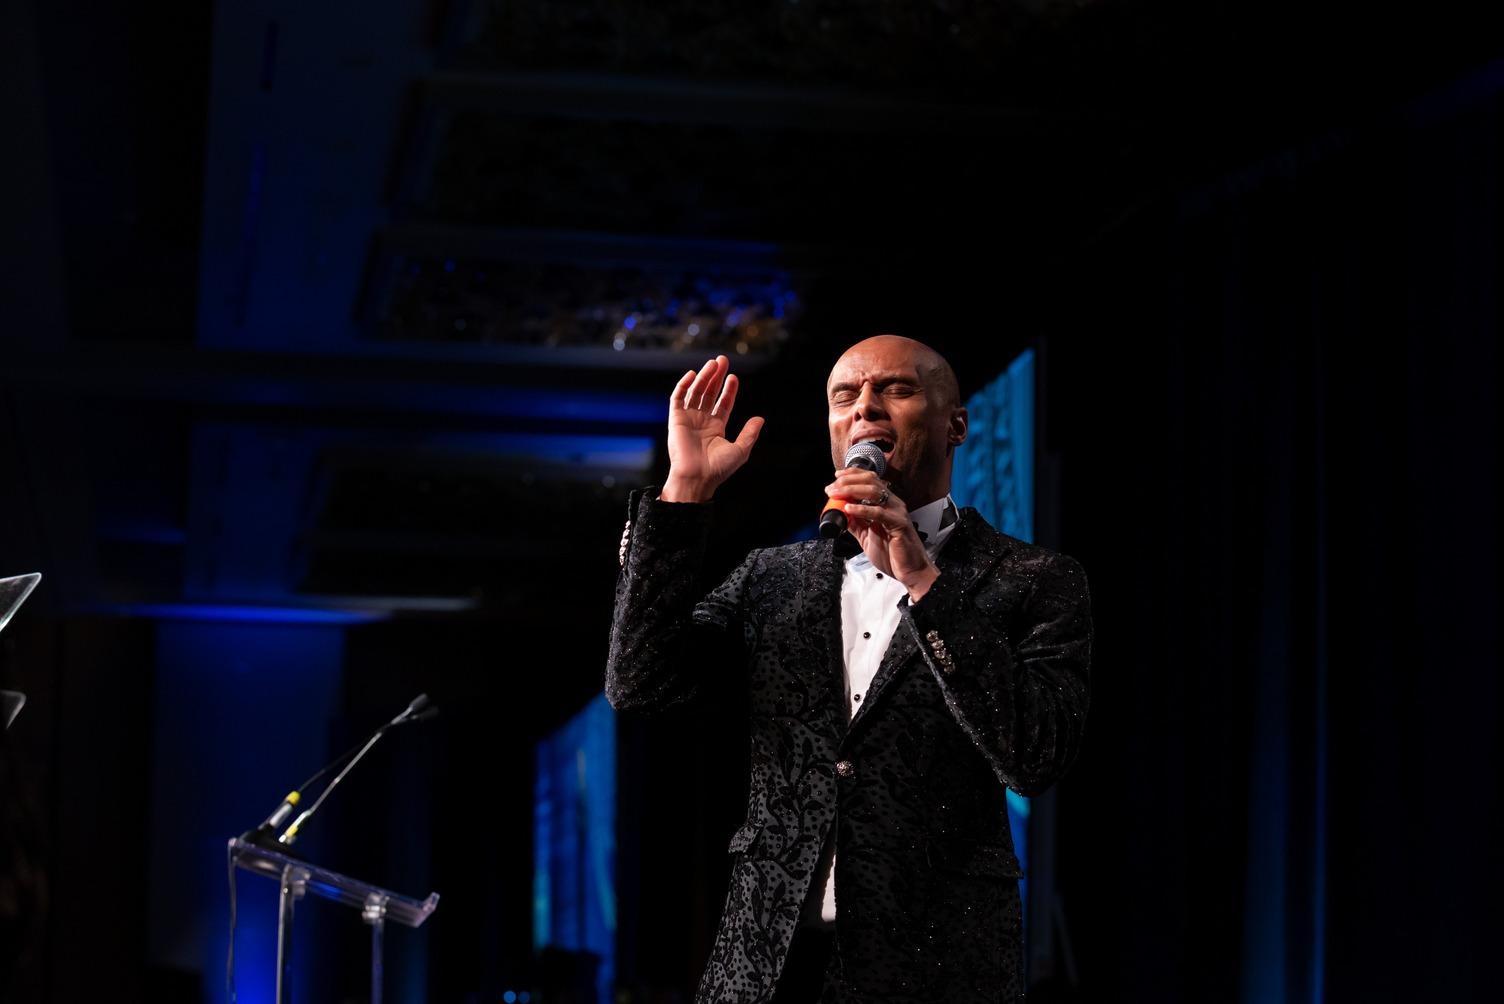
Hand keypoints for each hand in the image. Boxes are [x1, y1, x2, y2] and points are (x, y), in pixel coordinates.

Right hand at [661, 356, 764, 501]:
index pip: (723, 404)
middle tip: (722, 360)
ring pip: (696, 392)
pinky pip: (677, 398)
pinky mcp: (675, 419)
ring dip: (703, 377)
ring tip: (713, 363)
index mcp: (716, 428)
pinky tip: (693, 374)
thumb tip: (760, 418)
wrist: (697, 477)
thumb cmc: (718, 468)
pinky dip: (683, 385)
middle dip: (716, 377)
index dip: (729, 390)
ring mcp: (688, 419)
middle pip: (709, 393)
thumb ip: (750, 433)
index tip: (734, 377)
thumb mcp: (740, 450)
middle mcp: (701, 421)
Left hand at [826, 470, 939, 600]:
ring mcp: (897, 512)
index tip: (836, 477)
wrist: (911, 571)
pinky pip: (878, 512)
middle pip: (870, 481)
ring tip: (836, 494)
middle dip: (847, 481)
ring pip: (874, 491)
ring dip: (851, 490)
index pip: (870, 480)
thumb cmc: (893, 554)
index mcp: (887, 504)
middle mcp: (893, 504)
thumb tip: (840, 513)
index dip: (852, 475)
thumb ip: (855, 523)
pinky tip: (849, 508)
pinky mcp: (899, 524)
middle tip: (831, 488)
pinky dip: (861, 509)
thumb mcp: (867, 535)